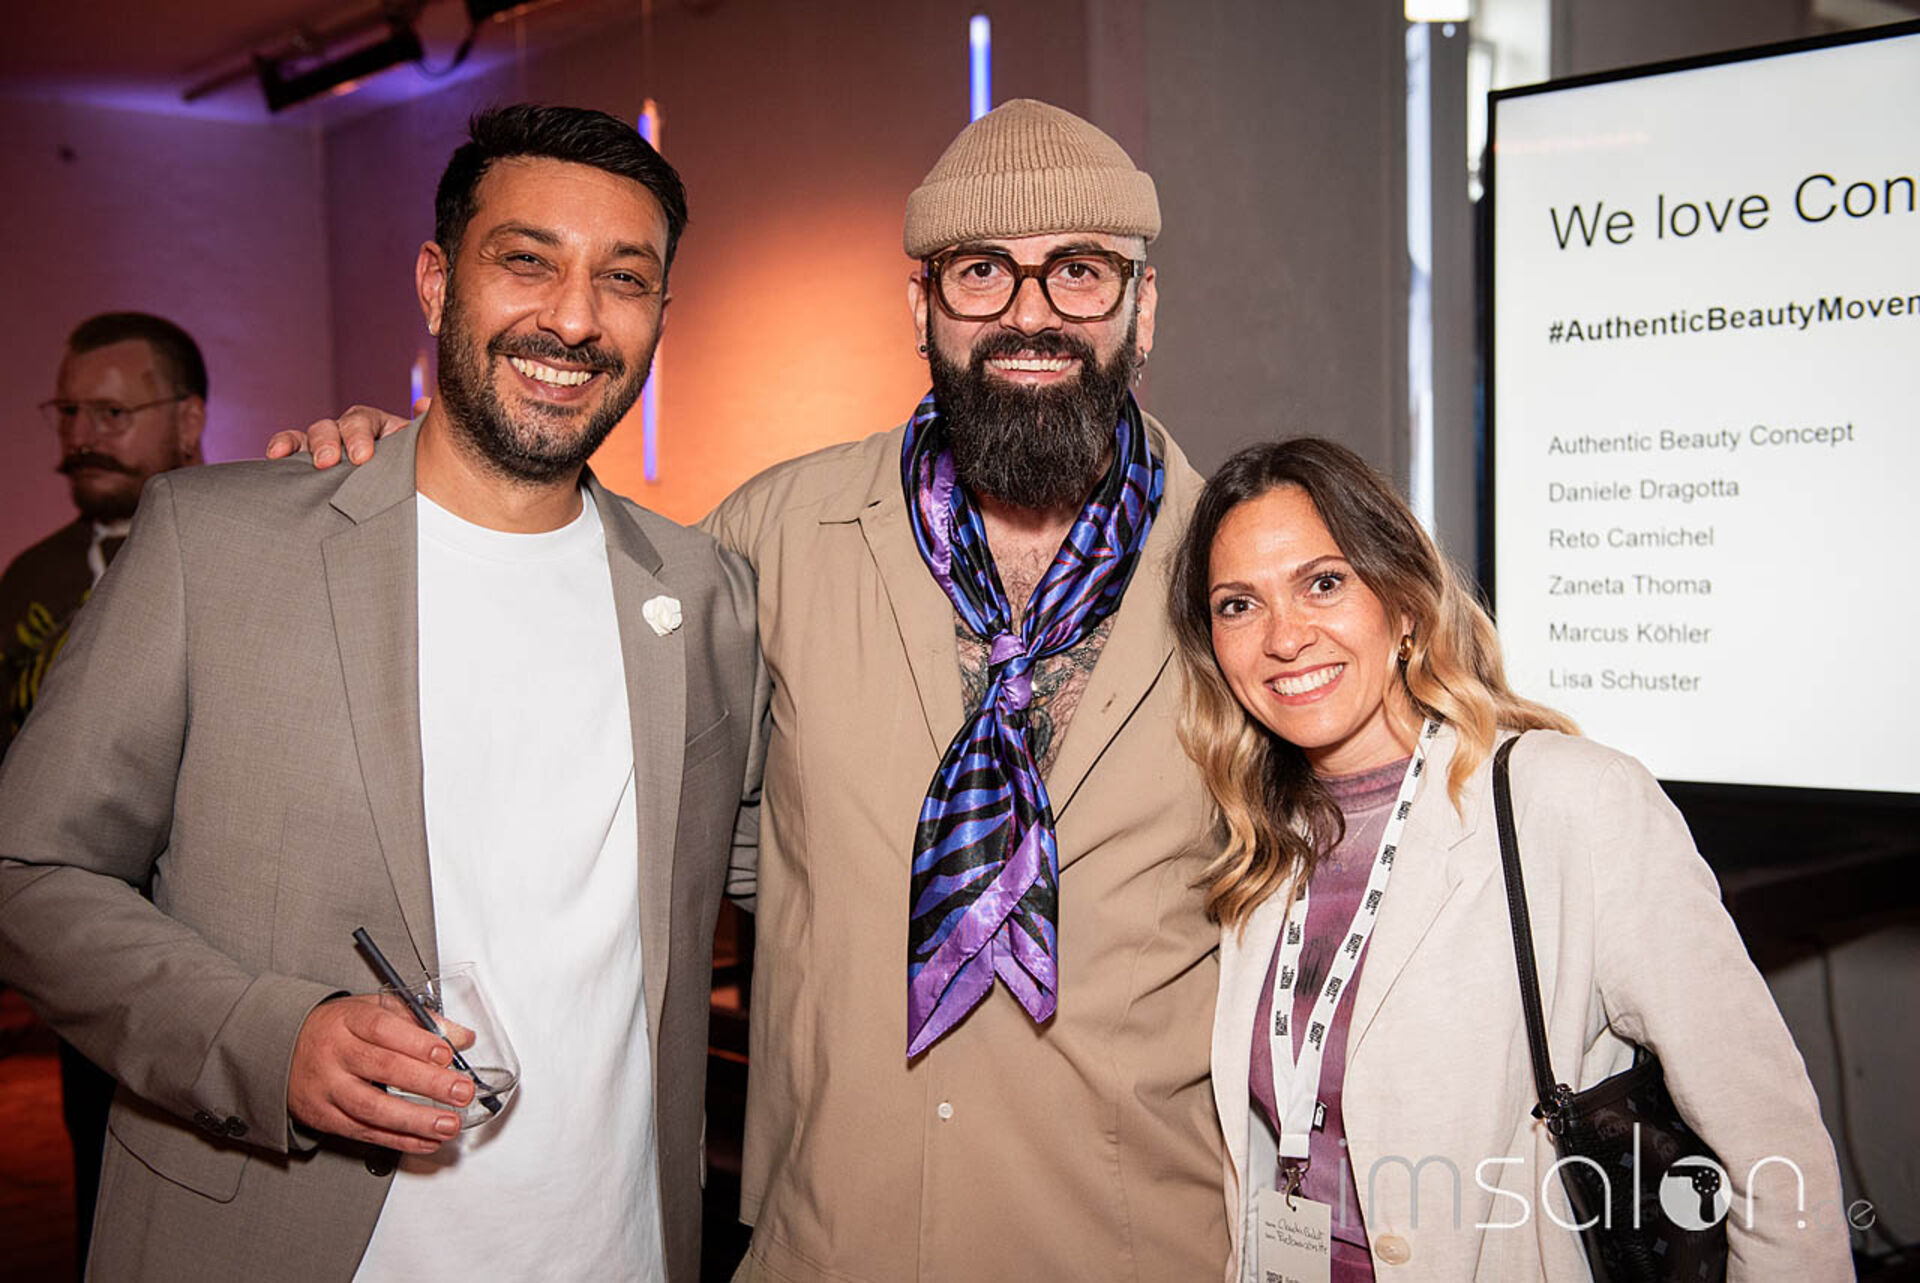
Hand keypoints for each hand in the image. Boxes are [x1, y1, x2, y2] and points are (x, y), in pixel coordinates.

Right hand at [264, 399, 423, 468]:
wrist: (398, 493)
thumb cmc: (410, 471)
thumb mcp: (419, 453)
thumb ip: (419, 431)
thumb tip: (422, 403)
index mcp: (376, 426)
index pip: (362, 422)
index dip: (359, 436)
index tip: (361, 457)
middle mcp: (348, 430)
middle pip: (333, 427)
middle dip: (329, 443)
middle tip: (328, 462)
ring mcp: (327, 442)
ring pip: (311, 435)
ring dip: (302, 444)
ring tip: (302, 462)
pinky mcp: (307, 457)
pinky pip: (290, 445)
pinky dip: (281, 445)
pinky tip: (274, 455)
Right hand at [287, 993, 475, 1152]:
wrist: (283, 1050)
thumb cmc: (338, 1028)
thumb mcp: (374, 1009)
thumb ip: (420, 1020)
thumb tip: (462, 1036)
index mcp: (349, 1021)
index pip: (382, 1029)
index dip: (416, 1042)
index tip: (447, 1054)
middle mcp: (335, 1054)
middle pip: (383, 1069)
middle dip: (428, 1083)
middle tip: (460, 1091)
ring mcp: (327, 1088)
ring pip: (371, 1107)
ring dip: (415, 1120)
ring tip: (448, 1124)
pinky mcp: (324, 1117)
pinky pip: (364, 1132)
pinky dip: (398, 1140)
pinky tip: (426, 1140)